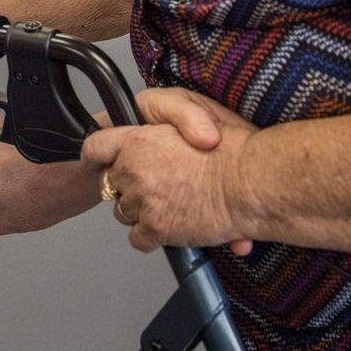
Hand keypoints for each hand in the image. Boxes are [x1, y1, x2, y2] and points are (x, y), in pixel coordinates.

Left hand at [86, 88, 257, 255]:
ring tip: (171, 204)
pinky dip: (151, 237)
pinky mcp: (155, 228)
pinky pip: (138, 239)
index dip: (98, 156)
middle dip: (130, 186)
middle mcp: (132, 170)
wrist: (255, 182)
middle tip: (159, 184)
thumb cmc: (232, 148)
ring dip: (141, 211)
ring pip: (123, 212)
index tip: (101, 163)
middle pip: (112, 184)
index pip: (96, 147)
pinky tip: (172, 226)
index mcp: (136, 139)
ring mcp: (142, 201)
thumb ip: (162, 126)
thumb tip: (141, 140)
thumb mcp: (195, 112)